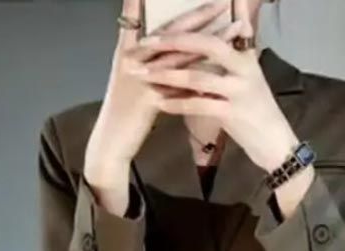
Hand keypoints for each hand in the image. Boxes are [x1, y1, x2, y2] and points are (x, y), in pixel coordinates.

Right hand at [84, 0, 242, 185]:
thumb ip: (153, 67)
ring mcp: (140, 78)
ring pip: (181, 55)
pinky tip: (223, 72)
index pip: (156, 23)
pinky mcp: (148, 101)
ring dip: (210, 41)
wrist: (110, 142)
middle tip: (222, 2)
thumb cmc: (125, 115)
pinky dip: (202, 80)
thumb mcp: (136, 84)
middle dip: (199, 16)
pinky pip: (180, 89)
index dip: (175, 9)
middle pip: (172, 33)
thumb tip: (176, 57)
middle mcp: (134, 58)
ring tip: (235, 29)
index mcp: (129, 50)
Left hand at [130, 0, 299, 173]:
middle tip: (144, 45)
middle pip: (205, 46)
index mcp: (245, 56)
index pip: (212, 34)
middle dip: (172, 43)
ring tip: (143, 74)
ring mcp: (239, 91)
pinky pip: (199, 105)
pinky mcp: (233, 114)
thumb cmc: (257, 111)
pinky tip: (159, 104)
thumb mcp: (249, 76)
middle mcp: (244, 68)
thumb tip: (236, 18)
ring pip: (197, 77)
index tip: (157, 30)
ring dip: (167, 75)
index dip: (185, 30)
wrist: (276, 143)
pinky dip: (177, 104)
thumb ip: (237, 50)